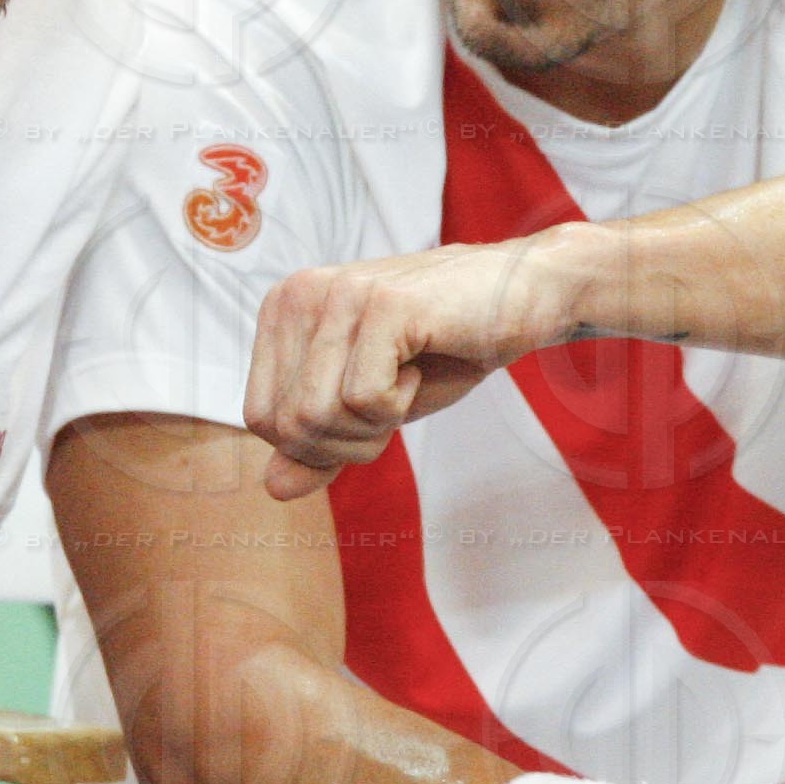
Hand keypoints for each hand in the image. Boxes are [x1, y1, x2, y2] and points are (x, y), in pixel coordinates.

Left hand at [244, 234, 584, 499]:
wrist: (523, 298)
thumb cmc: (445, 349)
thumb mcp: (372, 408)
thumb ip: (320, 444)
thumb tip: (274, 489)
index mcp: (282, 311)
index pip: (261, 418)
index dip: (316, 443)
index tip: (366, 409)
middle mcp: (298, 294)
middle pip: (287, 425)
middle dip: (346, 441)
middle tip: (392, 399)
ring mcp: (339, 295)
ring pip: (318, 416)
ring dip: (374, 425)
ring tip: (407, 379)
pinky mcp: (382, 306)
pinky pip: (364, 400)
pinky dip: (400, 403)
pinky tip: (421, 364)